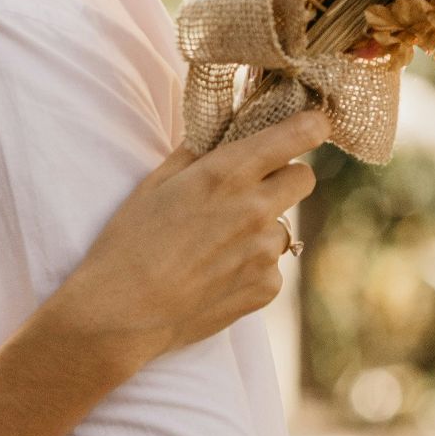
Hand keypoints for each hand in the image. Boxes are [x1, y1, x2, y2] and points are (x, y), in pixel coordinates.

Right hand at [41, 109, 329, 375]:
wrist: (123, 310)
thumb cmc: (129, 240)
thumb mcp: (155, 183)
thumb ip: (197, 153)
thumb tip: (223, 133)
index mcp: (226, 174)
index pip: (297, 136)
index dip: (309, 126)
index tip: (311, 125)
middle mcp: (256, 209)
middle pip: (305, 177)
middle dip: (285, 176)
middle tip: (253, 187)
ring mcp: (266, 252)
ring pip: (286, 225)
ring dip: (263, 226)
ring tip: (217, 243)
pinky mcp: (267, 288)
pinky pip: (273, 265)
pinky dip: (252, 265)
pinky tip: (215, 273)